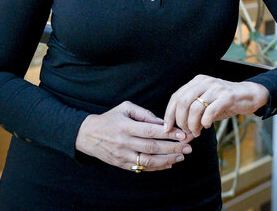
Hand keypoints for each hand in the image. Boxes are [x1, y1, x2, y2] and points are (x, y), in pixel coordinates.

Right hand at [75, 101, 194, 171]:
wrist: (88, 135)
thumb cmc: (110, 118)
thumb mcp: (125, 108)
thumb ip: (144, 114)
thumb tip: (163, 122)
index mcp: (126, 126)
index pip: (151, 131)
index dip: (168, 133)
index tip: (183, 134)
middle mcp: (124, 142)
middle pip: (152, 147)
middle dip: (173, 148)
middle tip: (188, 147)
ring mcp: (122, 155)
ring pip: (148, 161)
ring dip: (167, 160)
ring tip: (181, 156)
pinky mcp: (121, 164)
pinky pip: (141, 168)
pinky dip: (156, 168)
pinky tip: (168, 164)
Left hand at [164, 75, 268, 136]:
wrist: (248, 95)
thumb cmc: (224, 102)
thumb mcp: (206, 103)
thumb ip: (192, 112)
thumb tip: (179, 131)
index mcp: (197, 81)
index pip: (176, 97)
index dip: (169, 114)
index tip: (167, 128)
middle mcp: (205, 82)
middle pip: (183, 102)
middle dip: (181, 121)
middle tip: (185, 132)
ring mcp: (216, 88)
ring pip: (195, 108)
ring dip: (192, 125)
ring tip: (196, 132)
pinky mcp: (227, 97)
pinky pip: (210, 112)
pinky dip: (205, 122)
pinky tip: (207, 126)